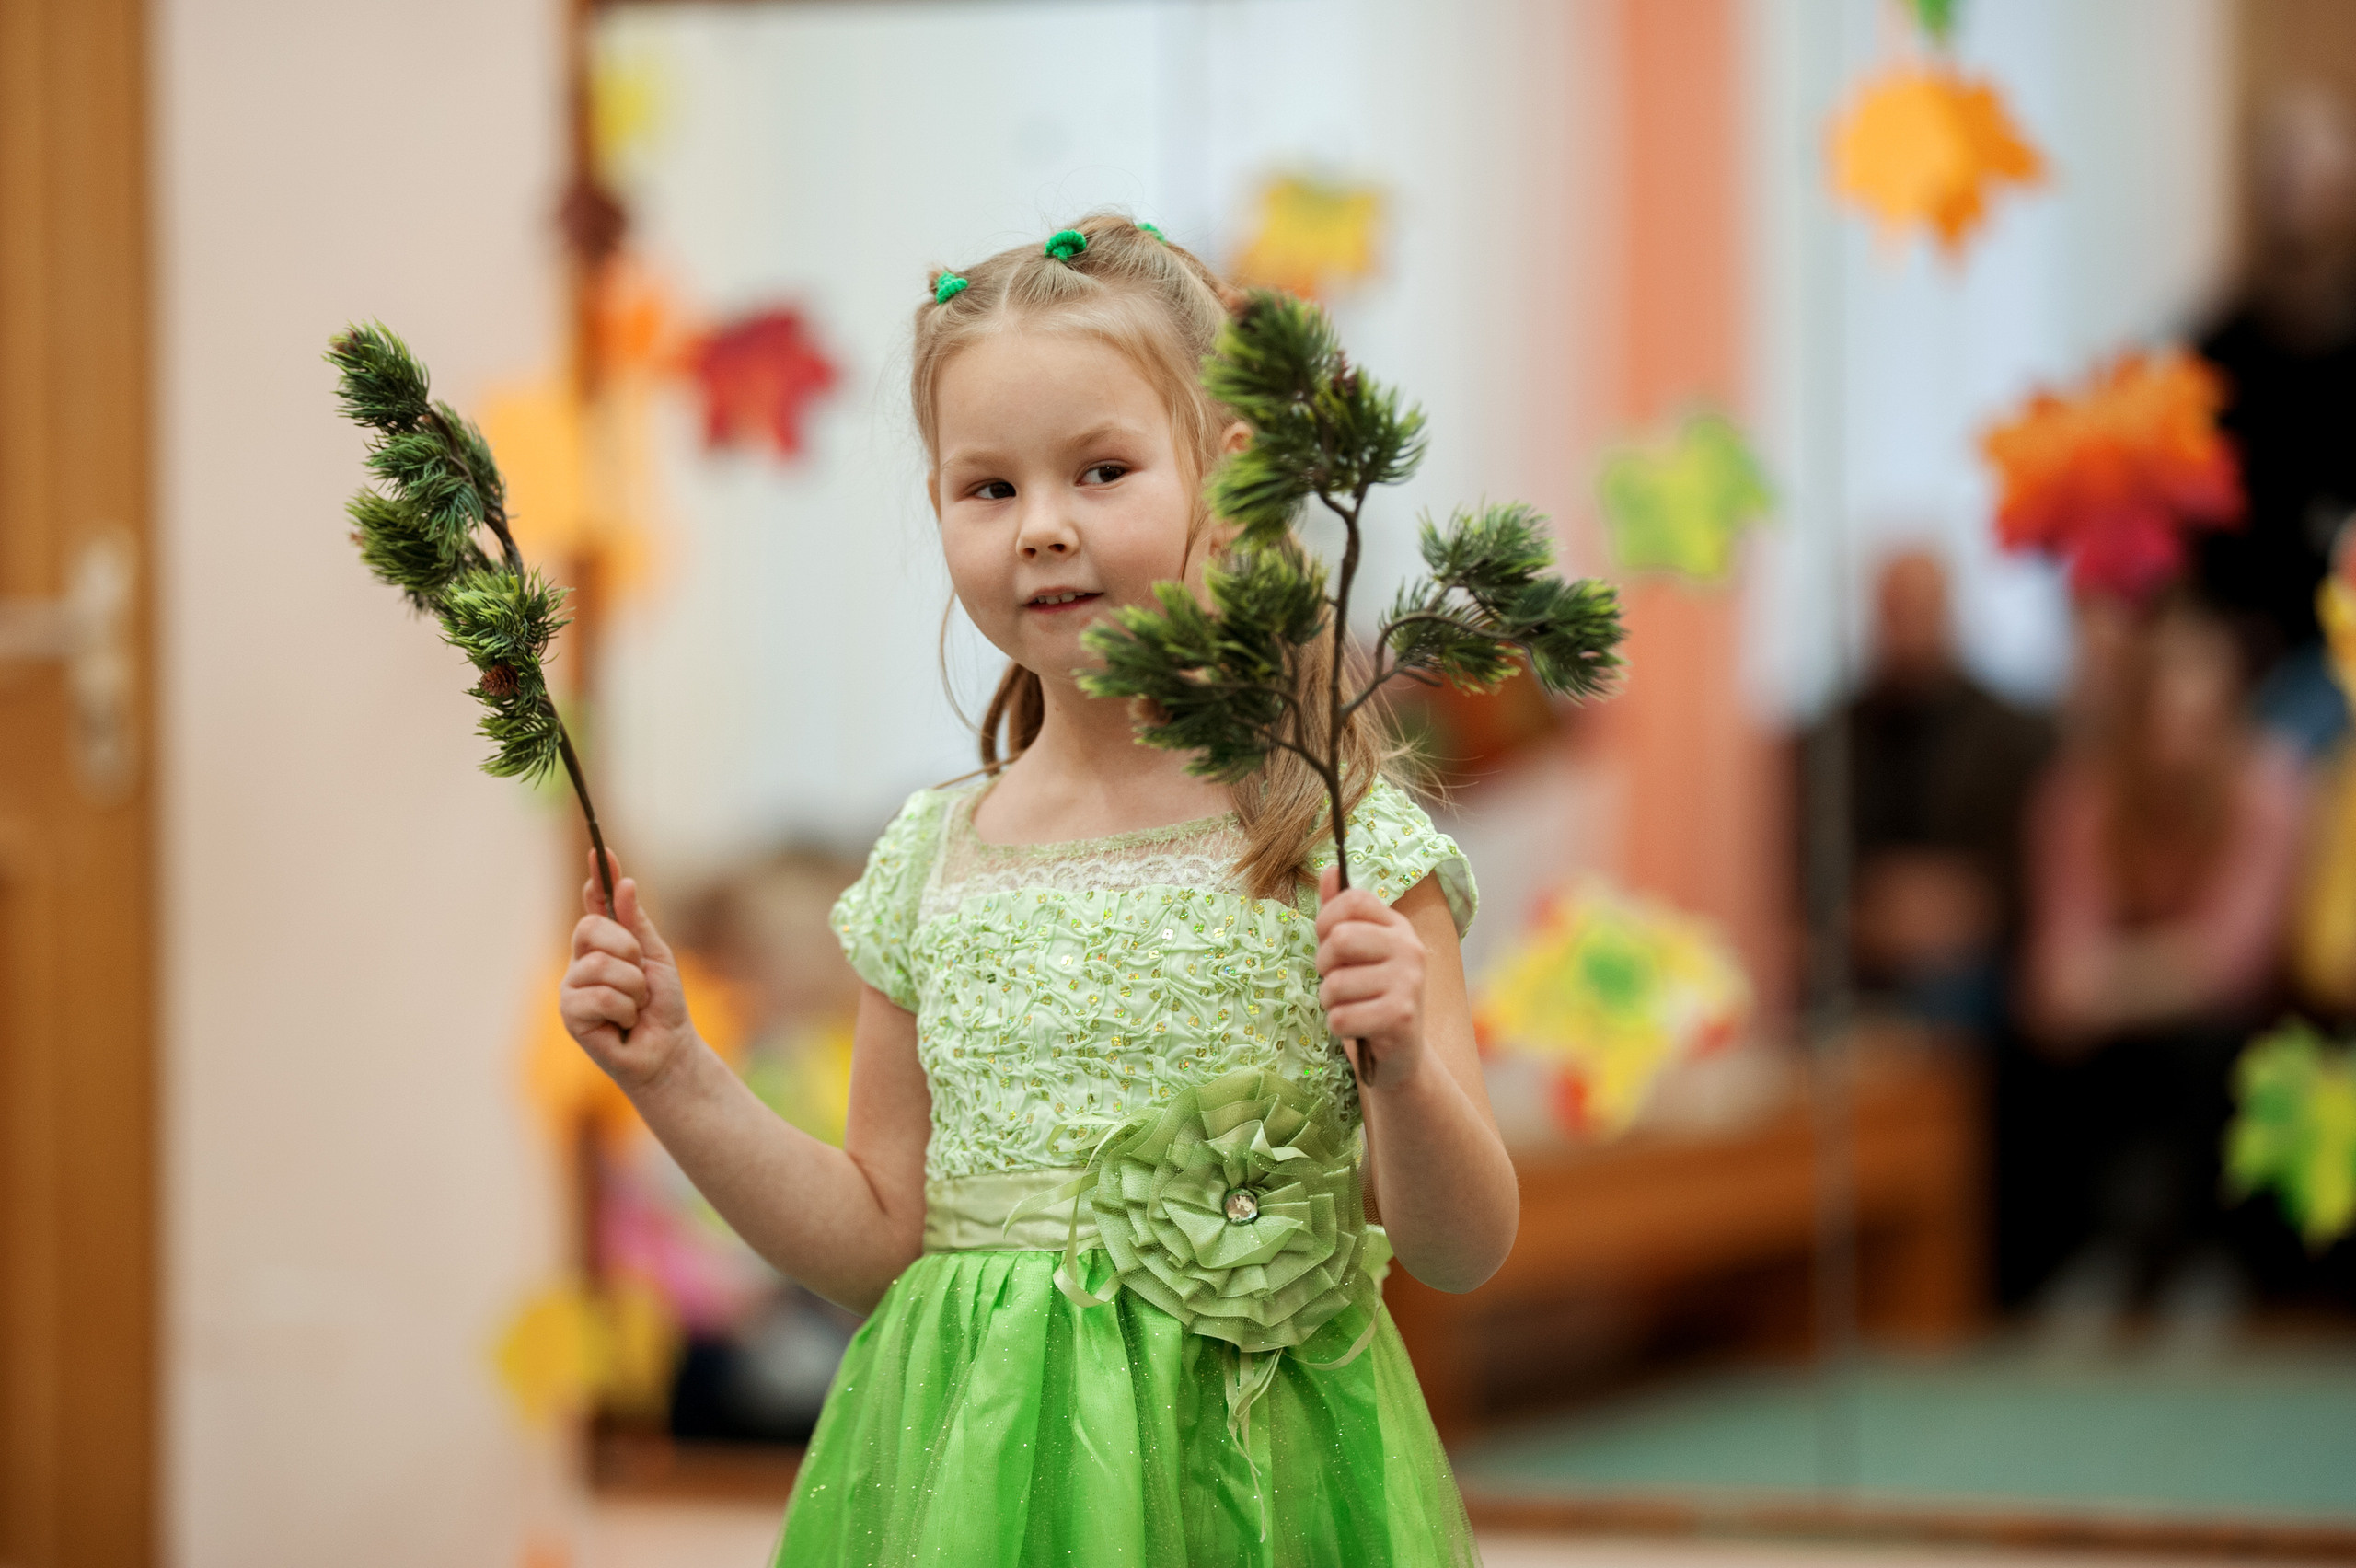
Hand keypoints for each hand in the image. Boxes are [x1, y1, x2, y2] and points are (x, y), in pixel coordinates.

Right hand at [559, 848, 694, 1093]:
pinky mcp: (571, 1016)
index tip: (602, 850)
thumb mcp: (656, 957)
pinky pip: (600, 997)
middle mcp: (581, 963)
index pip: (595, 905)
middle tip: (641, 978)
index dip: (598, 878)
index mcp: (602, 946)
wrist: (668, 1050)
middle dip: (628, 950)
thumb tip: (624, 883)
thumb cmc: (662, 1007)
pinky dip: (624, 1010)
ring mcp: (573, 989)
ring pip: (600, 966)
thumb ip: (637, 923)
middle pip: (590, 929)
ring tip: (636, 1007)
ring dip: (633, 987)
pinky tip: (624, 1024)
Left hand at [1314, 864, 1427, 1087]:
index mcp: (1397, 927)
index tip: (1329, 942)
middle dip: (1324, 966)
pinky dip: (1338, 1027)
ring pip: (1335, 984)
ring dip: (1329, 1002)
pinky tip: (1357, 1028)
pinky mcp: (1401, 1016)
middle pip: (1339, 939)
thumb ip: (1339, 913)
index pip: (1353, 899)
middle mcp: (1409, 948)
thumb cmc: (1369, 997)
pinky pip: (1341, 1017)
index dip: (1327, 919)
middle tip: (1338, 982)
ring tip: (1349, 1007)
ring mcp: (1409, 982)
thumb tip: (1329, 869)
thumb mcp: (1354, 953)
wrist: (1398, 1056)